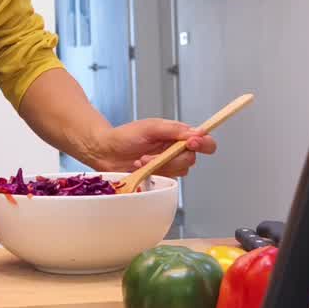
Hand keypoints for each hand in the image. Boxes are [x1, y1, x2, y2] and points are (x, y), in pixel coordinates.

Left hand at [89, 118, 217, 177]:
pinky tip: (140, 168)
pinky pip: (168, 180)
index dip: (203, 143)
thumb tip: (198, 132)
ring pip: (180, 171)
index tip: (191, 143)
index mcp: (177, 134)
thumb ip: (174, 130)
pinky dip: (154, 174)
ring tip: (142, 160)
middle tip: (153, 153)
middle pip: (192, 158)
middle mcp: (176, 150)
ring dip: (160, 165)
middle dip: (172, 157)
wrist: (104, 152)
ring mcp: (168, 165)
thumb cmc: (125, 136)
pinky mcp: (160, 177)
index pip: (204, 140)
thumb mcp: (150, 127)